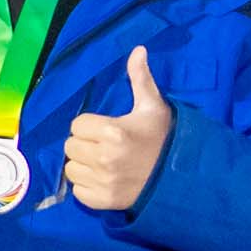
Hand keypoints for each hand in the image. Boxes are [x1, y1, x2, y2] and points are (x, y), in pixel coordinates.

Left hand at [61, 47, 174, 213]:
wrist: (180, 177)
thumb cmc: (163, 138)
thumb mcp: (153, 106)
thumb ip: (140, 78)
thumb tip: (138, 49)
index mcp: (112, 132)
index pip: (77, 125)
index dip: (89, 125)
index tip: (106, 128)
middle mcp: (104, 158)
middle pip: (70, 146)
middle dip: (84, 143)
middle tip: (104, 145)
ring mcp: (103, 182)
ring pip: (71, 169)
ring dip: (83, 165)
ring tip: (103, 162)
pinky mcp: (103, 201)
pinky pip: (78, 191)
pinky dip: (87, 186)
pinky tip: (103, 179)